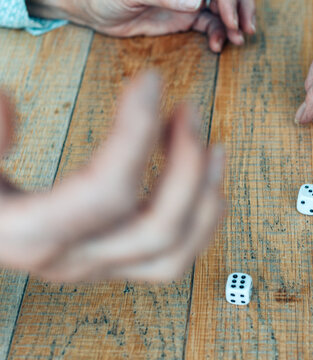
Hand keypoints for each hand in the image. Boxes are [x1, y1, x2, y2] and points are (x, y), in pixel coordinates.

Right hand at [0, 72, 224, 281]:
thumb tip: (8, 103)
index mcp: (30, 233)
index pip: (106, 191)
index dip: (137, 133)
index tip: (150, 82)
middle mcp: (72, 259)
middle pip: (157, 228)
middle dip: (186, 165)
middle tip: (188, 110)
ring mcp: (98, 266)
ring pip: (174, 254)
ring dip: (205, 198)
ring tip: (215, 148)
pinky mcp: (114, 262)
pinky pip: (172, 258)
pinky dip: (201, 222)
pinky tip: (209, 185)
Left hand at [27, 0, 255, 52]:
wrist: (93, 11)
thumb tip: (197, 2)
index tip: (230, 19)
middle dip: (240, 8)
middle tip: (244, 30)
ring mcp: (189, 0)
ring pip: (222, 8)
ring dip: (232, 23)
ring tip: (236, 41)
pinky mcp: (186, 17)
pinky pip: (211, 24)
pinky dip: (219, 33)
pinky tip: (218, 45)